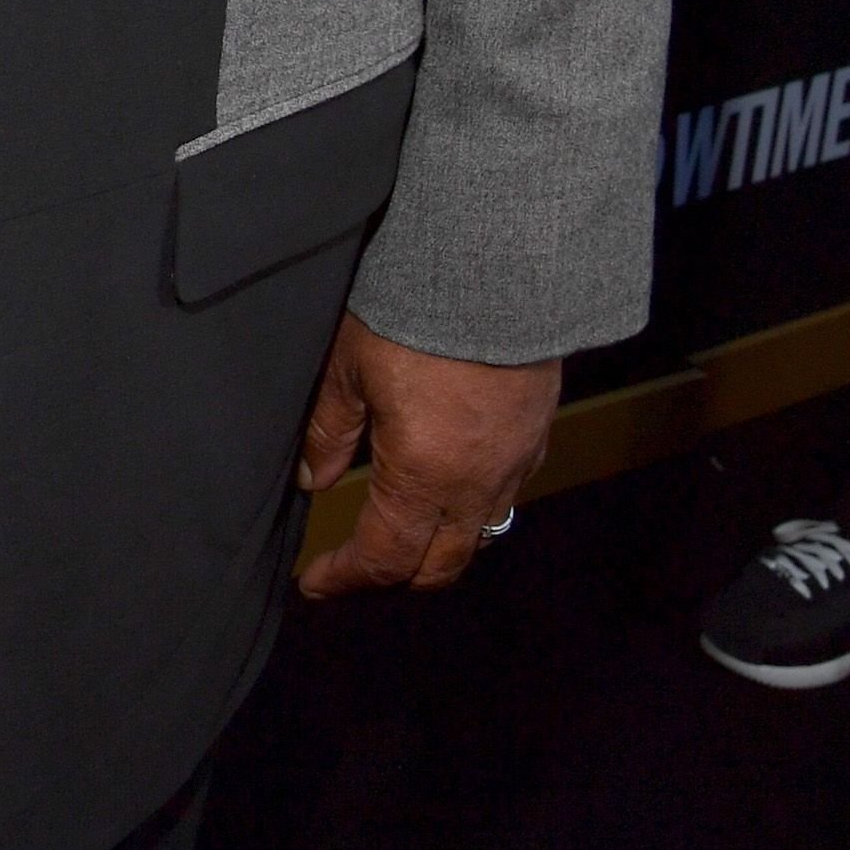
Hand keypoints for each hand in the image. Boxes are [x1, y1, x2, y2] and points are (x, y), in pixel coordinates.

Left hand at [295, 310, 557, 599]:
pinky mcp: (536, 435)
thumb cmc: (416, 311)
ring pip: (478, 534)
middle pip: (439, 565)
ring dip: (438, 545)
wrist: (498, 267)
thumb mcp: (348, 368)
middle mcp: (476, 484)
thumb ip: (329, 432)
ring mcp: (514, 462)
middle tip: (355, 566)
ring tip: (400, 530)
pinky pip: (506, 495)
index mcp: (424, 476)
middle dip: (394, 576)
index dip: (346, 578)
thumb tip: (313, 480)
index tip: (314, 583)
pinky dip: (472, 506)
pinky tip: (447, 482)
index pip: (384, 558)